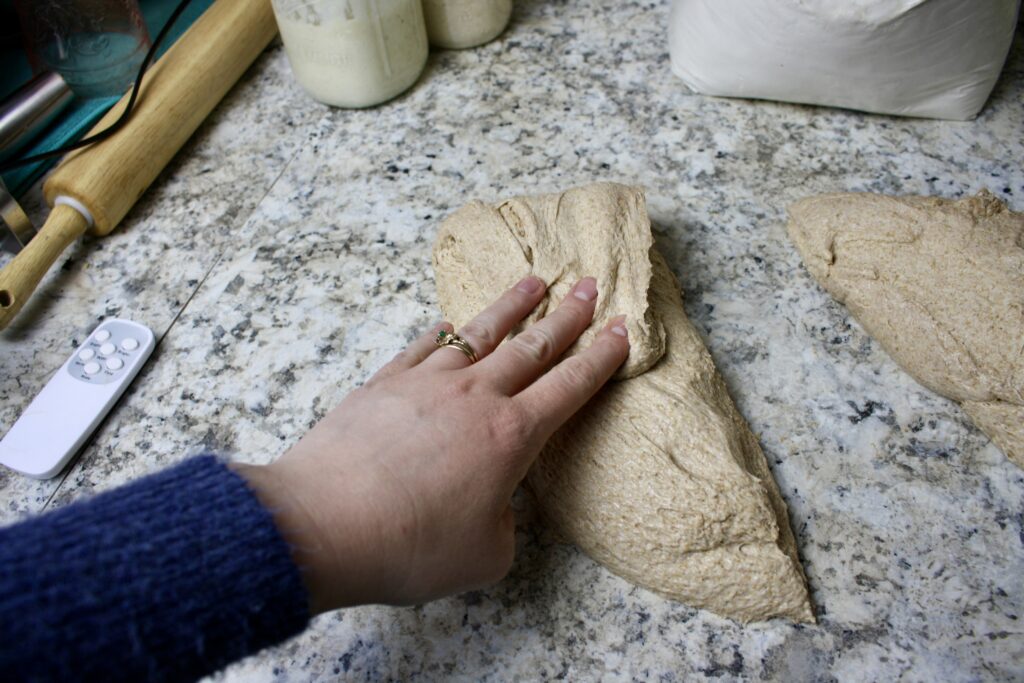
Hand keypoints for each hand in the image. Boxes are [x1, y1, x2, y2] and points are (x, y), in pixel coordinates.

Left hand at [237, 276, 628, 612]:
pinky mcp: (384, 383)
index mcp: (511, 436)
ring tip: (534, 281)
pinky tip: (451, 323)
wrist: (325, 523)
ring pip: (481, 334)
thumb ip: (504, 522)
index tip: (623, 328)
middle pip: (533, 347)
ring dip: (512, 306)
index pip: (569, 386)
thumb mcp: (484, 555)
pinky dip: (444, 332)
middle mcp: (476, 397)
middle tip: (590, 285)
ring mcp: (427, 383)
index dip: (601, 357)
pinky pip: (424, 347)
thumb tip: (493, 502)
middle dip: (568, 316)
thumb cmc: (410, 547)